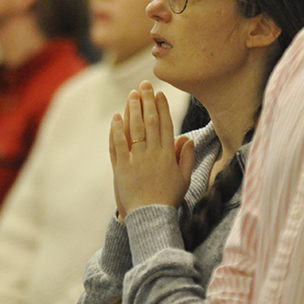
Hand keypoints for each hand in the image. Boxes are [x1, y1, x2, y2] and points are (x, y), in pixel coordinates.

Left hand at [110, 81, 193, 219]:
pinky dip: (117, 130)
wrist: (150, 218)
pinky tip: (117, 117)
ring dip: (132, 110)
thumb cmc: (168, 198)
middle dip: (147, 101)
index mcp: (168, 155)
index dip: (162, 107)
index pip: (166, 125)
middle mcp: (152, 154)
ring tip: (132, 95)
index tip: (160, 94)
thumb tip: (187, 138)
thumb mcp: (184, 179)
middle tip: (144, 85)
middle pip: (149, 122)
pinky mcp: (121, 167)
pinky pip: (118, 145)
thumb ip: (187, 157)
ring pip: (134, 130)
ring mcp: (135, 160)